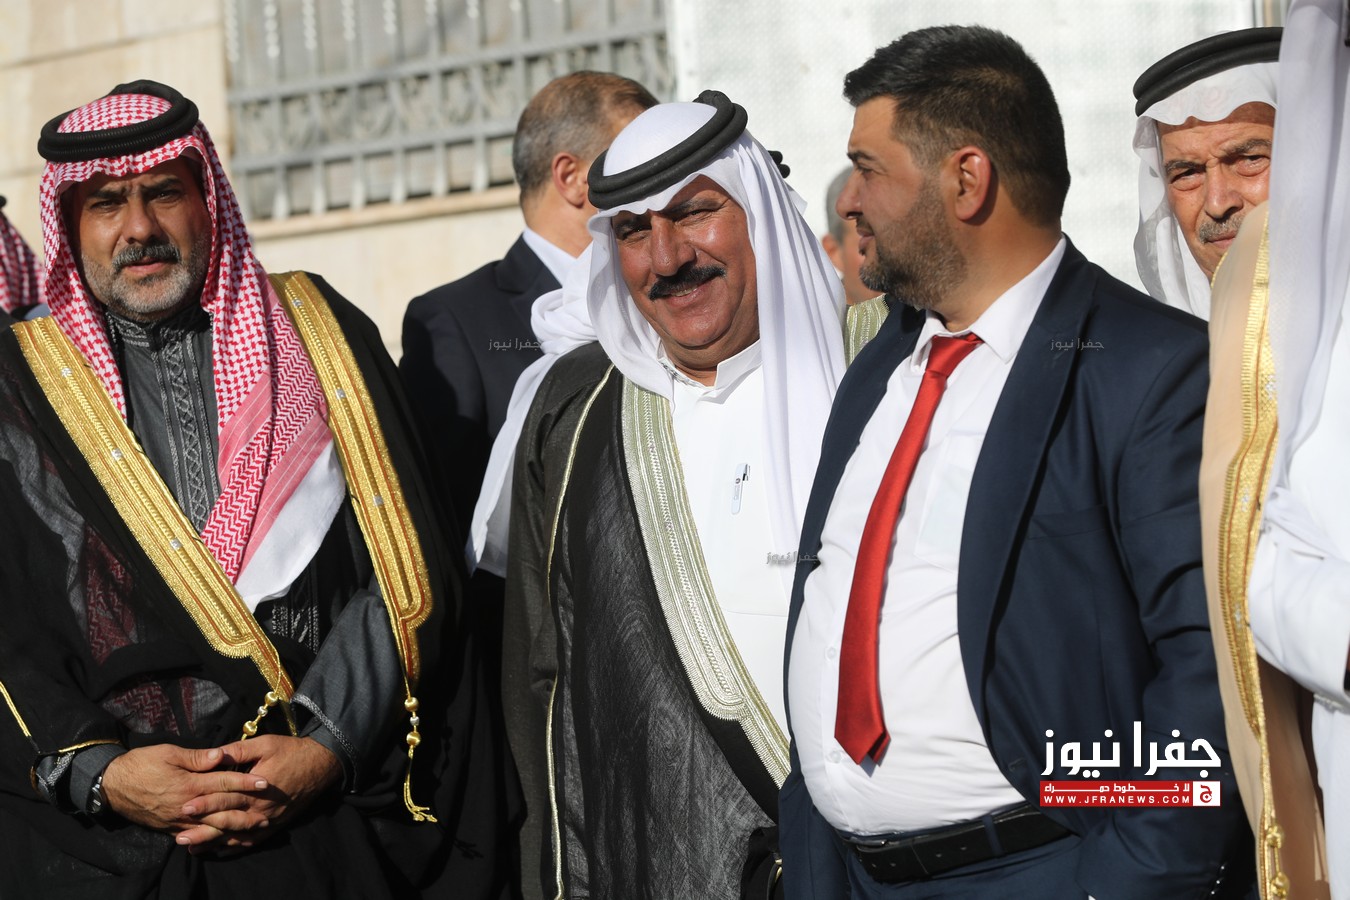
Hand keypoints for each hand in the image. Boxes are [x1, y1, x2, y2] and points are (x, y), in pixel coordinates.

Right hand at [100, 744, 269, 835]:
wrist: (111, 785)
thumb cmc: (141, 764)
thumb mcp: (169, 753)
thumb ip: (198, 757)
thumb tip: (222, 754)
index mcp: (189, 784)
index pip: (225, 783)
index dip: (246, 783)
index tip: (266, 783)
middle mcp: (187, 806)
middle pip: (223, 809)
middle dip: (247, 810)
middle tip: (268, 812)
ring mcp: (179, 820)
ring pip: (212, 827)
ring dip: (235, 828)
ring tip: (254, 827)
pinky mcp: (170, 828)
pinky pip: (196, 836)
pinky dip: (214, 839)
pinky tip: (227, 839)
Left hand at [175, 735, 340, 852]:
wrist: (321, 764)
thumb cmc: (292, 751)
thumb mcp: (265, 744)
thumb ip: (238, 750)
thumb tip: (214, 754)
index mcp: (256, 788)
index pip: (225, 798)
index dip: (204, 804)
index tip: (184, 807)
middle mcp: (261, 808)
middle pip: (227, 822)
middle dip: (202, 830)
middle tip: (180, 836)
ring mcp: (269, 819)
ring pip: (237, 835)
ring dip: (215, 843)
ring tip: (193, 848)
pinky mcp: (275, 825)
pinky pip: (253, 840)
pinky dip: (236, 847)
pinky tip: (221, 850)